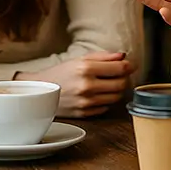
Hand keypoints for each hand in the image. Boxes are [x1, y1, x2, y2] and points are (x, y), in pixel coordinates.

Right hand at [17, 51, 133, 117]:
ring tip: (109, 84)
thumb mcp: (81, 59)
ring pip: (116, 97)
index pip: (120, 69)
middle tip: (120, 75)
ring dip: (117, 90)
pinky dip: (106, 100)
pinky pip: (106, 107)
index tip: (129, 65)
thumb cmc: (62, 73)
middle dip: (124, 78)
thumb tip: (123, 55)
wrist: (40, 91)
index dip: (129, 66)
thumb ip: (104, 57)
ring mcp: (85, 102)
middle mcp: (86, 86)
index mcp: (86, 68)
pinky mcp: (84, 114)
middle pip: (121, 84)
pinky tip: (99, 94)